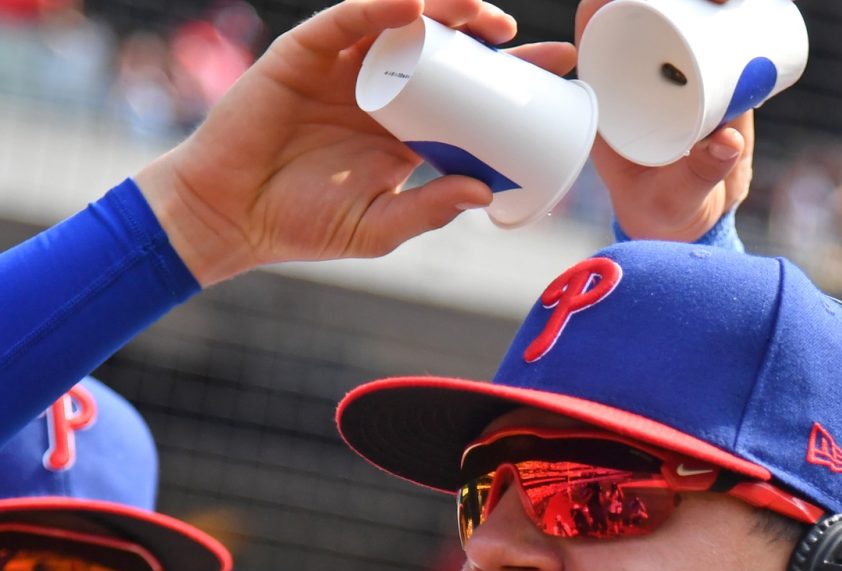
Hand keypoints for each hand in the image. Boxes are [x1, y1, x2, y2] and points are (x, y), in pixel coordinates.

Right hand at [136, 0, 574, 285]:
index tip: (557, 77)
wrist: (234, 216)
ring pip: (401, 25)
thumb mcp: (380, 226)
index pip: (467, 98)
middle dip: (488, 39)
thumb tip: (484, 191)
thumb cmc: (305, 224)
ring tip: (483, 16)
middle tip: (529, 43)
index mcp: (405, 131)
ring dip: (444, 11)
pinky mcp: (305, 55)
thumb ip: (430, 211)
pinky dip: (380, 8)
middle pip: (445, 53)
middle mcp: (380, 92)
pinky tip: (415, 4)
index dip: (510, 84)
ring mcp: (344, 69)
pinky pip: (348, 21)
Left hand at [576, 0, 752, 242]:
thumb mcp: (675, 199)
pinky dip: (735, 9)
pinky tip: (750, 3)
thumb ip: (698, 176)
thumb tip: (727, 142)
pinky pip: (718, 28)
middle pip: (648, 6)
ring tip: (737, 0)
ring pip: (686, 10)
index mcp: (607, 91)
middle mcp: (637, 70)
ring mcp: (675, 67)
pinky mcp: (712, 70)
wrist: (694, 222)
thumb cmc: (665, 213)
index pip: (598, 24)